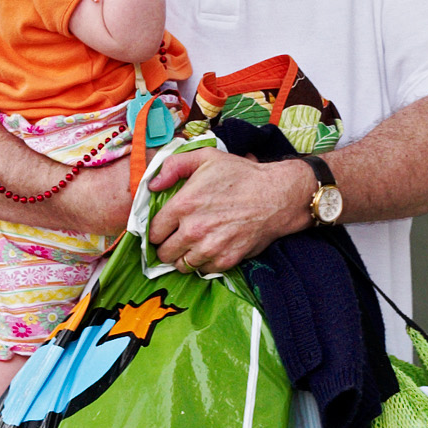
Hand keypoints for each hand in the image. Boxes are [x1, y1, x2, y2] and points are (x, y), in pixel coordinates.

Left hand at [147, 148, 313, 271]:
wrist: (276, 196)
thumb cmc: (241, 175)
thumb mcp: (205, 157)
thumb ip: (173, 166)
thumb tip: (152, 185)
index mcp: (183, 205)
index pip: (153, 232)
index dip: (157, 231)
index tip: (164, 229)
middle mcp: (193, 230)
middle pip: (163, 253)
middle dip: (167, 247)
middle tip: (176, 239)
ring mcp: (209, 248)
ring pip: (181, 265)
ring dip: (184, 257)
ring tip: (192, 245)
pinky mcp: (226, 260)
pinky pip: (203, 270)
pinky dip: (203, 263)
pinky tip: (209, 248)